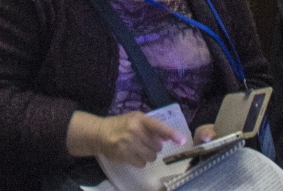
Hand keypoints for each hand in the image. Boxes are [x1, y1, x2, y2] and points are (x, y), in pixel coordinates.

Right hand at [68, 110, 187, 166]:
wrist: (100, 133)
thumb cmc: (121, 125)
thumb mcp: (136, 120)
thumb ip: (152, 127)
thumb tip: (168, 137)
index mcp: (140, 119)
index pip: (159, 126)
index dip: (171, 134)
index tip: (182, 140)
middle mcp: (135, 130)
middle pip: (157, 147)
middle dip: (153, 147)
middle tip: (143, 142)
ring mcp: (129, 143)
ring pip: (151, 156)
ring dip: (147, 155)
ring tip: (137, 149)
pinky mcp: (125, 155)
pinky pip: (142, 164)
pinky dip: (139, 161)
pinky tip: (131, 154)